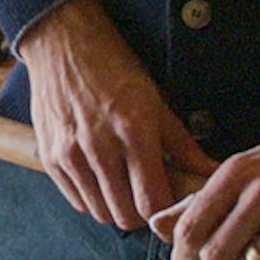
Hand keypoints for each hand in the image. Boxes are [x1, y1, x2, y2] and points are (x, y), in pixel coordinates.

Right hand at [14, 0, 218, 230]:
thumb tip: (210, 174)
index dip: (165, 210)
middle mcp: (99, 146)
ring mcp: (70, 154)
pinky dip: (92, 197)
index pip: (152, 203)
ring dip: (116, 206)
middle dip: (141, 213)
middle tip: (147, 195)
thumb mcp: (156, 101)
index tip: (170, 201)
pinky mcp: (50, 157)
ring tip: (124, 185)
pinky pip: (76, 200)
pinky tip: (101, 176)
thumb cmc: (116, 69)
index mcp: (134, 130)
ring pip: (100, 212)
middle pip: (125, 216)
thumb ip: (183, 145)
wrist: (64, 43)